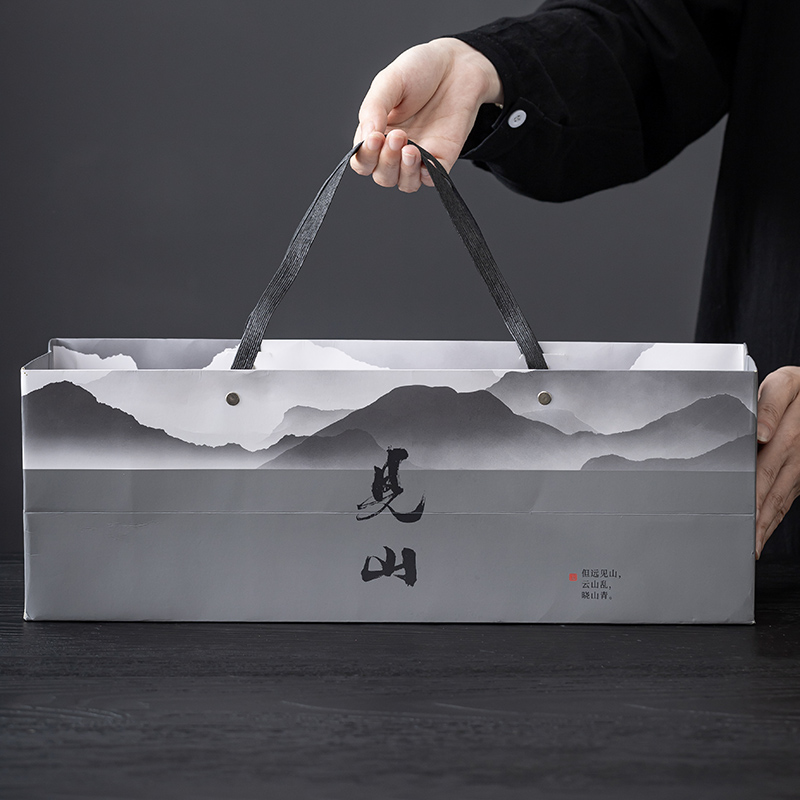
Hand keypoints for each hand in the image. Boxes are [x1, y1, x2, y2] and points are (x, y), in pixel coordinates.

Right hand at [350, 38, 502, 192]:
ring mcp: (420, 156)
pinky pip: (432, 179)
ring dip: (404, 172)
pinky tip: (425, 155)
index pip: (363, 160)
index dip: (366, 155)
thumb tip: (366, 137)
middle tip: (397, 136)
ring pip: (405, 183)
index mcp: (377, 133)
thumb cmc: (421, 69)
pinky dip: (426, 174)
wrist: (457, 64)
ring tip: (410, 148)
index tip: (374, 138)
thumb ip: (373, 108)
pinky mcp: (442, 158)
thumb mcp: (389, 82)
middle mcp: (396, 150)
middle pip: (382, 176)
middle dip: (386, 162)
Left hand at [755, 366, 799, 556]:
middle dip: (757, 516)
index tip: (743, 510)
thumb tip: (762, 435)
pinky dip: (775, 518)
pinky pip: (788, 500)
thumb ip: (770, 404)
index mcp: (790, 431)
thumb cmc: (798, 389)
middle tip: (742, 539)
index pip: (767, 465)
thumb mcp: (785, 384)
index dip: (755, 489)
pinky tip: (762, 533)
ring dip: (766, 524)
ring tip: (751, 545)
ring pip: (782, 499)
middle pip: (773, 489)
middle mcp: (797, 452)